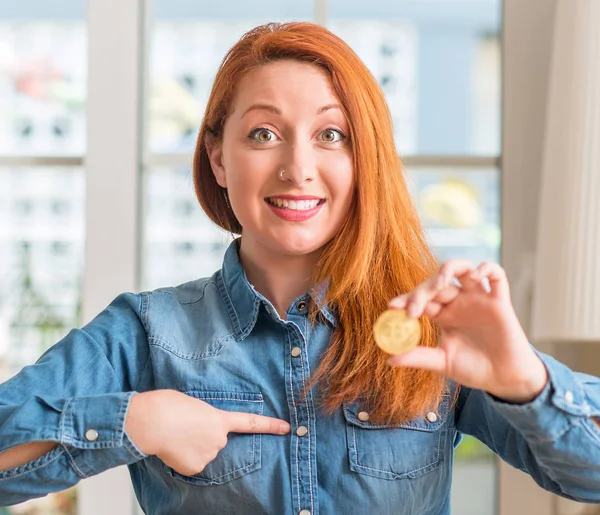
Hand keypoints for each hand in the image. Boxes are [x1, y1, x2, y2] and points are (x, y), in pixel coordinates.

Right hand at [125, 390, 289, 475]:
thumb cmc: (169, 405)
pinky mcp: (195, 468)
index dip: (270, 426)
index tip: (287, 428)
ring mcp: (208, 455)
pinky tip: (174, 447)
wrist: (152, 422)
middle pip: (217, 440)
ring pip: (204, 452)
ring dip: (193, 446)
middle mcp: (219, 439)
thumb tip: (200, 432)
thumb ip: (205, 418)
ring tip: (176, 434)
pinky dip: (184, 457)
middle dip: (205, 435)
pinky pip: (193, 463)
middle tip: (186, 426)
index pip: (251, 423)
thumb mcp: (195, 404)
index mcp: (220, 419)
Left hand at [387, 260, 547, 402]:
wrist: (505, 379)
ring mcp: (478, 299)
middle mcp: (458, 302)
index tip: (392, 306)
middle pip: (436, 284)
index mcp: (443, 314)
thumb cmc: (474, 369)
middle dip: (422, 291)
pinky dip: (486, 268)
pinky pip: (497, 276)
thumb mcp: (443, 362)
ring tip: (440, 283)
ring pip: (462, 269)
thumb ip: (418, 357)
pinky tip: (476, 275)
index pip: (420, 299)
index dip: (406, 299)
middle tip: (413, 308)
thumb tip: (390, 359)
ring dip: (448, 270)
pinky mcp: (499, 301)